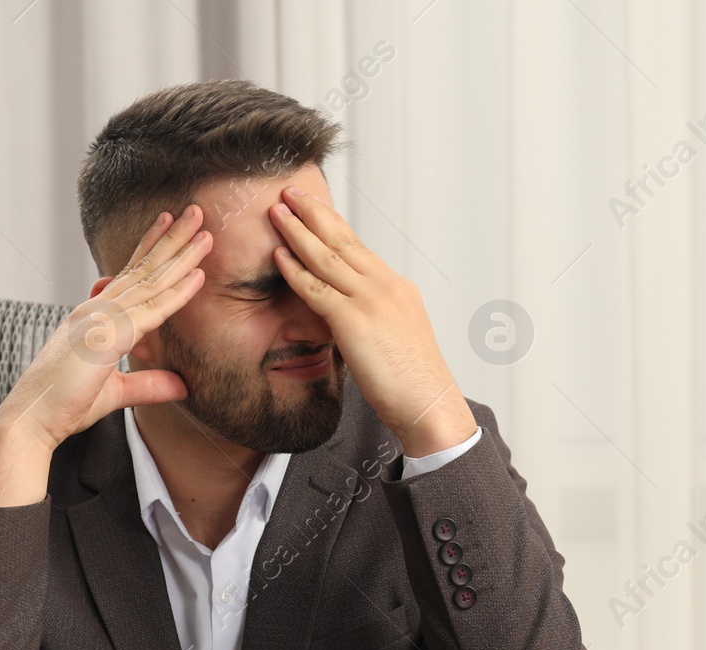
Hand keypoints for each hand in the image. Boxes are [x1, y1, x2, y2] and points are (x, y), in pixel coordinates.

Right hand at [0, 205, 210, 505]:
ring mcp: (100, 319)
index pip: (128, 276)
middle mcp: (95, 309)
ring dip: (179, 253)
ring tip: (204, 229)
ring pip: (149, 280)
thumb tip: (182, 384)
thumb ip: (149, 384)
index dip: (151, 248)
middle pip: (141, 267)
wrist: (32, 419)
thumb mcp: (116, 392)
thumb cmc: (63, 406)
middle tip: (196, 211)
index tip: (169, 225)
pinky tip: (197, 275)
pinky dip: (176, 292)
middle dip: (171, 238)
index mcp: (92, 316)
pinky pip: (151, 310)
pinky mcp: (107, 337)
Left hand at [269, 187, 475, 457]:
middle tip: (292, 189)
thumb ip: (373, 320)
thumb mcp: (395, 338)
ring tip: (277, 209)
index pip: (359, 248)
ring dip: (299, 230)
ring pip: (328, 256)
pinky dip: (296, 270)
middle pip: (343, 239)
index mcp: (396, 287)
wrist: (429, 403)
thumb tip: (350, 320)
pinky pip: (317, 289)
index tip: (315, 207)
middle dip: (315, 212)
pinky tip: (279, 255)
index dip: (333, 225)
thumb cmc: (412, 382)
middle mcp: (385, 285)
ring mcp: (371, 300)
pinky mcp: (354, 321)